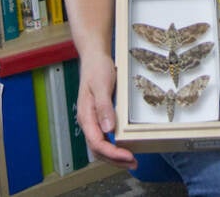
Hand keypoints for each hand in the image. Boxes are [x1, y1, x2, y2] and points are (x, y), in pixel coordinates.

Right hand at [76, 51, 137, 168]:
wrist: (94, 57)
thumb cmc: (96, 69)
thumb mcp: (101, 86)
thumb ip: (104, 107)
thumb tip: (108, 129)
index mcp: (86, 116)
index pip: (97, 143)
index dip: (112, 153)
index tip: (128, 156)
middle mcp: (88, 121)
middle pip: (98, 149)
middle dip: (115, 159)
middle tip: (133, 163)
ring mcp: (93, 120)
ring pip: (101, 146)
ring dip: (115, 156)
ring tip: (130, 160)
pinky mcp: (99, 117)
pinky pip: (104, 137)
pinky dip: (114, 146)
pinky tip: (124, 147)